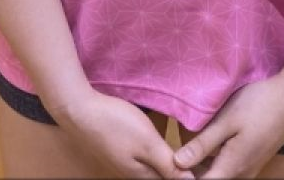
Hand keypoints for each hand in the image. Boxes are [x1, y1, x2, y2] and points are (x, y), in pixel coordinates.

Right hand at [55, 87, 195, 179]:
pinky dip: (155, 152)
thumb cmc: (115, 124)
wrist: (79, 110)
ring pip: (153, 166)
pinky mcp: (119, 149)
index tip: (204, 165)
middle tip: (198, 159)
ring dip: (167, 161)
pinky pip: (143, 156)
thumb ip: (168, 163)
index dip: (187, 174)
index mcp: (142, 176)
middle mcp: (133, 173)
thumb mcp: (147, 142)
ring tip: (183, 150)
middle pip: (162, 175)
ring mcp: (125, 161)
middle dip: (178, 170)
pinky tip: (159, 140)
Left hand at [172, 74, 283, 178]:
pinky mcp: (253, 158)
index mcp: (233, 167)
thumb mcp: (228, 120)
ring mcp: (249, 167)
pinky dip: (213, 159)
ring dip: (201, 166)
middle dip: (190, 172)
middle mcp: (242, 173)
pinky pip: (227, 167)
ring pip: (218, 174)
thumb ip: (203, 143)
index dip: (183, 178)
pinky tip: (205, 140)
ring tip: (185, 146)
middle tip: (173, 154)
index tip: (169, 168)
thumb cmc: (260, 104)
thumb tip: (176, 163)